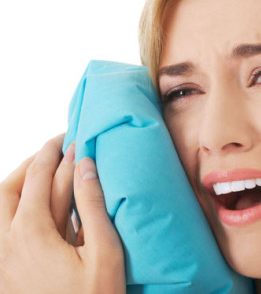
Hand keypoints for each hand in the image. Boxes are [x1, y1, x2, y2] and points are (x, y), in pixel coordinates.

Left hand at [0, 135, 125, 293]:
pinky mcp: (6, 269)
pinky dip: (16, 205)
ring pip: (0, 207)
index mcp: (31, 233)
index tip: (71, 137)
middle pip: (10, 187)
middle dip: (33, 162)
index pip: (42, 178)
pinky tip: (35, 207)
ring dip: (20, 182)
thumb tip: (86, 165)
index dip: (56, 153)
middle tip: (55, 148)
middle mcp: (8, 241)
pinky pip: (3, 226)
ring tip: (42, 171)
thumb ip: (94, 206)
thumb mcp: (104, 253)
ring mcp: (3, 257)